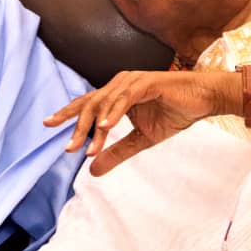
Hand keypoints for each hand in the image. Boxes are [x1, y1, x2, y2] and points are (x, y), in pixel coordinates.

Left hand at [44, 70, 237, 175]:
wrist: (203, 100)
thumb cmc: (174, 114)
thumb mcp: (141, 140)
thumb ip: (116, 152)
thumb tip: (92, 170)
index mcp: (116, 94)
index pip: (86, 104)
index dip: (67, 114)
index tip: (48, 125)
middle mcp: (120, 84)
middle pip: (90, 103)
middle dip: (76, 126)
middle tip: (67, 147)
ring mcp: (132, 81)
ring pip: (105, 102)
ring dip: (95, 127)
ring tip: (86, 147)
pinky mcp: (147, 83)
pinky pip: (126, 98)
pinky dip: (115, 112)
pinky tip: (106, 127)